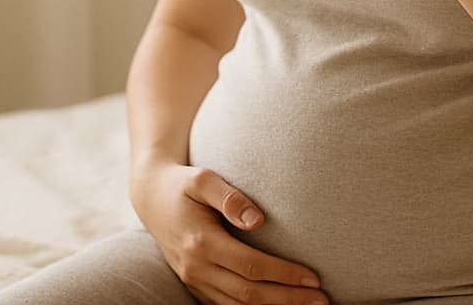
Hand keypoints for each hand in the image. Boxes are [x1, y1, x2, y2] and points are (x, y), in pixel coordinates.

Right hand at [131, 160, 327, 304]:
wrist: (151, 196)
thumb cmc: (183, 183)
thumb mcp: (203, 179)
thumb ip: (231, 198)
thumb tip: (259, 220)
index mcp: (202, 243)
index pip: (251, 267)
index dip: (284, 275)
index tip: (314, 277)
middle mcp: (197, 268)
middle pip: (249, 295)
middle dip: (288, 299)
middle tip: (321, 299)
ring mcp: (194, 280)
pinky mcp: (194, 284)